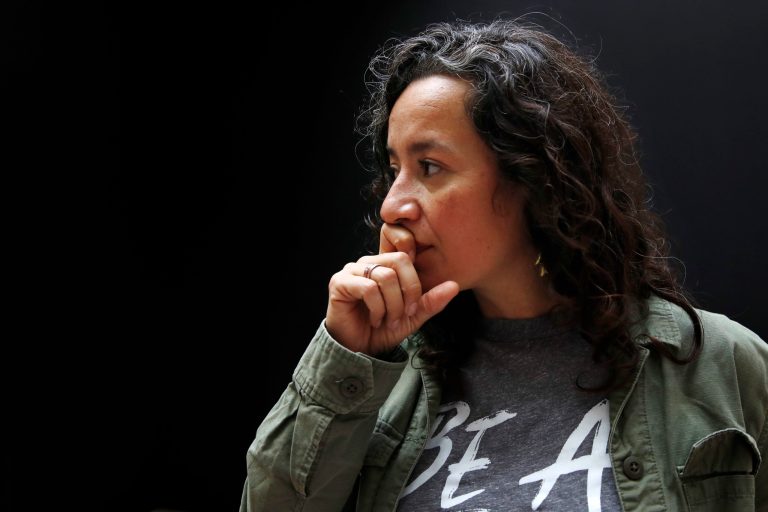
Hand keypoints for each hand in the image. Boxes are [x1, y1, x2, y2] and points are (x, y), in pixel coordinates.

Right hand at [325, 224, 458, 355]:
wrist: (357, 351)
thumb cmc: (382, 331)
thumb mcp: (412, 316)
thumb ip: (430, 301)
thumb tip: (454, 286)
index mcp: (383, 265)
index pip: (406, 256)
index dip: (414, 281)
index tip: (413, 307)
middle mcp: (366, 263)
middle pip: (398, 261)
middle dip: (407, 292)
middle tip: (404, 315)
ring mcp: (351, 271)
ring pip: (385, 276)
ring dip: (392, 305)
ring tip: (388, 321)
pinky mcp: (339, 283)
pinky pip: (368, 287)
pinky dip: (377, 308)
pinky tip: (374, 320)